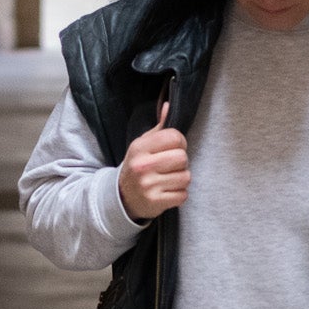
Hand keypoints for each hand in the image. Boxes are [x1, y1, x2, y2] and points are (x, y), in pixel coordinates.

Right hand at [119, 101, 189, 221]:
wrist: (122, 197)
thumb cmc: (138, 166)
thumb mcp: (143, 145)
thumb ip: (159, 128)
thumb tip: (169, 106)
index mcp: (140, 147)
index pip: (174, 137)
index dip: (180, 142)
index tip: (174, 148)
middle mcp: (142, 166)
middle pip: (182, 158)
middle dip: (181, 162)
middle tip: (171, 165)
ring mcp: (148, 186)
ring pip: (185, 177)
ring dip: (181, 179)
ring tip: (169, 179)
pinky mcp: (156, 202)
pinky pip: (183, 195)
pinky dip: (179, 194)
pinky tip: (167, 191)